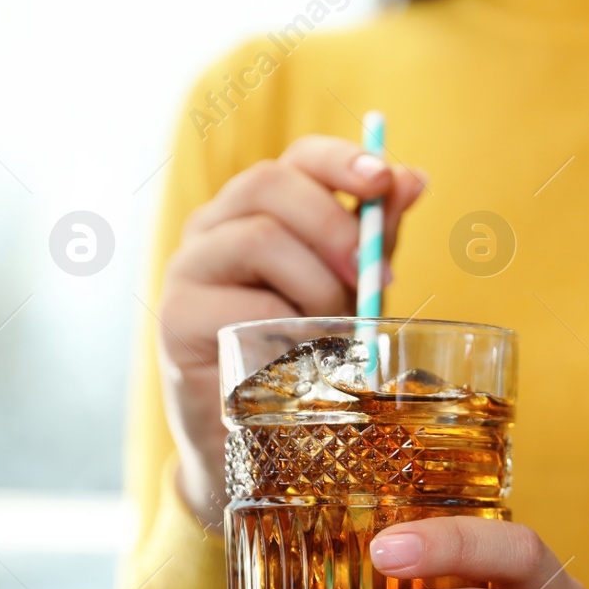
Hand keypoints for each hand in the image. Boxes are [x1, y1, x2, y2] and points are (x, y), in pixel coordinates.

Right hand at [157, 135, 425, 526]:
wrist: (261, 431)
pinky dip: (289, 328)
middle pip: (269, 184)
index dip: (341, 159)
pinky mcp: (176, 318)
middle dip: (334, 225)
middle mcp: (214, 225)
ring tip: (336, 331)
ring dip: (316, 285)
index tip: (384, 178)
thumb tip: (412, 178)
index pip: (296, 157)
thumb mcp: (351, 290)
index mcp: (260, 208)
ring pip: (259, 239)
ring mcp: (188, 267)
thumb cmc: (309, 352)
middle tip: (370, 276)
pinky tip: (302, 356)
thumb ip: (374, 238)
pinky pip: (245, 305)